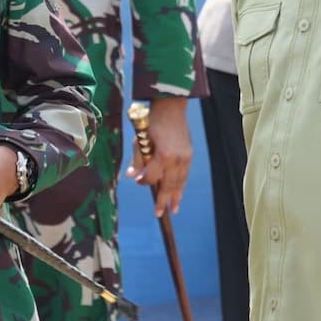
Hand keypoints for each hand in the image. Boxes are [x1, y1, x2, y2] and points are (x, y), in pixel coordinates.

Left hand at [126, 97, 194, 216]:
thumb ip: (137, 159)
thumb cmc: (152, 122)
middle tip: (159, 214)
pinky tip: (179, 193)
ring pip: (179, 181)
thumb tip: (131, 176)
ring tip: (173, 209)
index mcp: (162, 155)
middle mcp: (176, 158)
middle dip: (163, 200)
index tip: (138, 181)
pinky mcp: (189, 154)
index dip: (144, 181)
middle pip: (168, 184)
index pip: (152, 177)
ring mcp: (185, 157)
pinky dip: (181, 185)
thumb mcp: (140, 139)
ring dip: (176, 196)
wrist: (171, 107)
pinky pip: (185, 174)